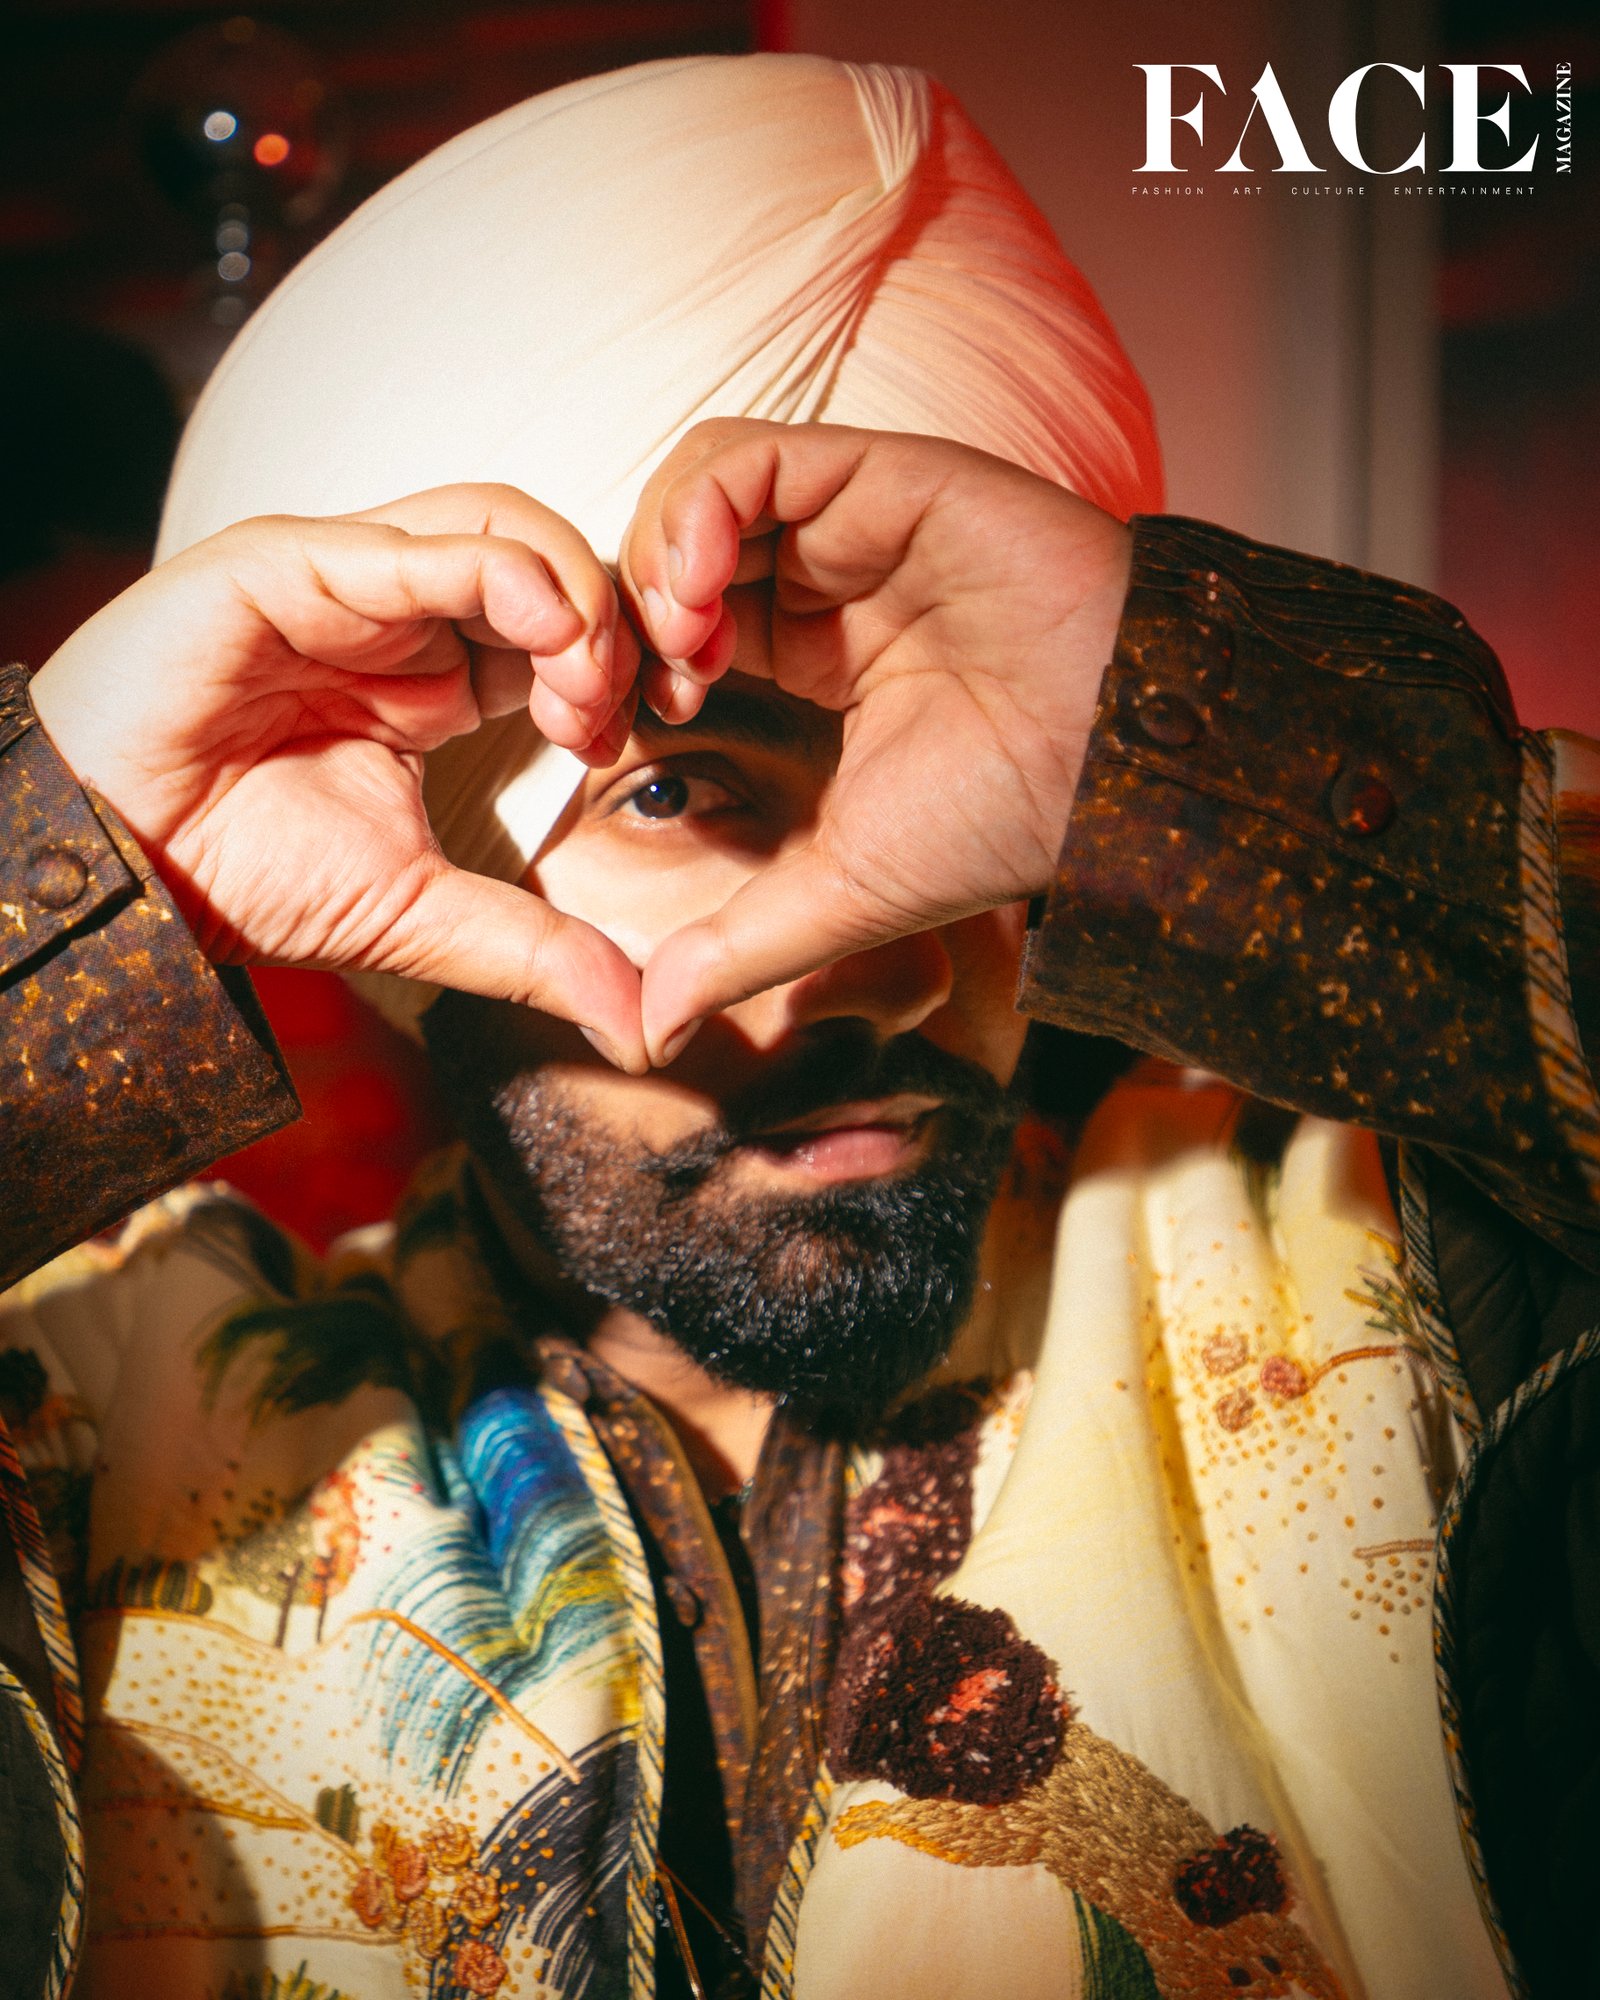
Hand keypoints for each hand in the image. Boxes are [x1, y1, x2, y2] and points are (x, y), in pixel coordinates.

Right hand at [30, 485, 647, 1069]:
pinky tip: (542, 629)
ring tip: (580, 676)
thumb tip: (644, 1029)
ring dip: (570, 589)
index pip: (562, 633)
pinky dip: (503, 570)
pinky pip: (417, 541)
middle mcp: (400, 617)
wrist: (116, 872)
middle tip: (609, 709)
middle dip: (611, 626)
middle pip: (549, 564)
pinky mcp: (290, 565)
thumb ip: (534, 952)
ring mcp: (348, 582)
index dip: (614, 670)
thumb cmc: (241, 875)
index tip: (624, 741)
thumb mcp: (419, 915)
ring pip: (500, 525)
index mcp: (435, 679)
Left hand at [620, 421, 1132, 1062]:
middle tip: (608, 694)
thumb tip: (650, 1031)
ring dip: (651, 564)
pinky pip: (748, 456)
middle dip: (614, 622)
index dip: (614, 674)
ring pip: (692, 495)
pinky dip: (693, 510)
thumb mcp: (839, 891)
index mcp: (807, 655)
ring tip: (672, 646)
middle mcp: (821, 579)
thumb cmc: (1004, 821)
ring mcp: (848, 523)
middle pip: (665, 555)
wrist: (1115, 767)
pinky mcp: (881, 474)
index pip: (667, 631)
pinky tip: (695, 590)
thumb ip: (738, 945)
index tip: (597, 739)